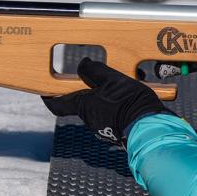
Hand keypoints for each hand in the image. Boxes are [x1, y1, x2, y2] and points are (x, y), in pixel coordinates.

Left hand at [42, 58, 174, 145]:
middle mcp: (90, 119)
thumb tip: (83, 64)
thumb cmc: (130, 104)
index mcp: (84, 106)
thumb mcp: (112, 79)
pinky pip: (113, 113)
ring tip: (128, 82)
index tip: (45, 91)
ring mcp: (103, 128)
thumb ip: (95, 71)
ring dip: (110, 94)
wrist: (151, 128)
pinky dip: (119, 103)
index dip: (49, 97)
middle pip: (84, 101)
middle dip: (93, 88)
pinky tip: (133, 95)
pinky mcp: (117, 131)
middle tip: (105, 76)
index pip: (58, 104)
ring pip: (101, 106)